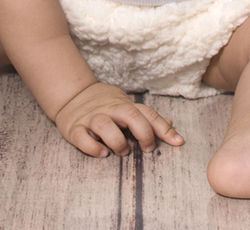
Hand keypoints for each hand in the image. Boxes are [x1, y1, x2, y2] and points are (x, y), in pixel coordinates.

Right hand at [53, 83, 184, 157]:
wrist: (71, 95)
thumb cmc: (104, 104)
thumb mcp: (125, 106)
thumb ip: (145, 117)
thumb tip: (171, 124)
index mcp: (123, 105)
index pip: (147, 113)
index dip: (163, 128)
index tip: (178, 142)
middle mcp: (109, 110)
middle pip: (130, 115)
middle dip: (143, 132)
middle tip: (148, 149)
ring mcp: (91, 118)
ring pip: (104, 125)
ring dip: (117, 141)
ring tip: (123, 151)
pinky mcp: (74, 128)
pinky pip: (82, 137)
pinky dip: (92, 147)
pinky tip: (102, 153)